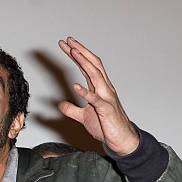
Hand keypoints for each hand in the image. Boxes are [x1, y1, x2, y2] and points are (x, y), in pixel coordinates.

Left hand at [58, 37, 139, 155]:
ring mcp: (107, 98)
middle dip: (80, 51)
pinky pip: (96, 100)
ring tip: (73, 53)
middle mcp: (104, 89)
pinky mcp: (106, 110)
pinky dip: (86, 92)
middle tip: (68, 41)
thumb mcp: (83, 117)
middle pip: (92, 65)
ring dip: (84, 63)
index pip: (87, 66)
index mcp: (99, 88)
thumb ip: (71, 109)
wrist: (121, 140)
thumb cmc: (106, 126)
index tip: (66, 45)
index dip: (76, 55)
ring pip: (96, 76)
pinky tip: (76, 87)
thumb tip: (60, 104)